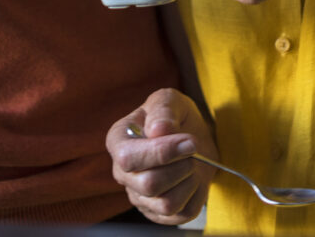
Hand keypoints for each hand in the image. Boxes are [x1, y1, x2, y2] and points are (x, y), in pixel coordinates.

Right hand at [108, 88, 215, 224]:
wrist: (193, 138)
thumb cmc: (175, 117)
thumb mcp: (170, 100)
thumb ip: (163, 109)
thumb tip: (158, 130)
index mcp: (118, 141)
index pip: (128, 158)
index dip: (161, 153)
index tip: (188, 141)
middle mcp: (123, 173)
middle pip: (149, 184)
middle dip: (181, 166)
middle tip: (192, 149)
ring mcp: (140, 196)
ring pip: (166, 203)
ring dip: (189, 180)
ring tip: (192, 163)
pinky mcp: (159, 213)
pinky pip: (181, 214)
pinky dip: (195, 195)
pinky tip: (192, 179)